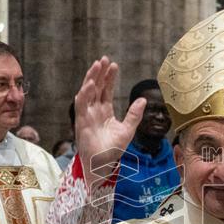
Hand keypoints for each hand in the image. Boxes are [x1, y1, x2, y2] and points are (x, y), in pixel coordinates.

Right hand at [74, 57, 146, 187]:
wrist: (103, 164)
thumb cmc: (112, 150)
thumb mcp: (127, 130)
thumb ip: (134, 115)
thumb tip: (142, 99)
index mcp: (104, 111)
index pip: (106, 90)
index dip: (109, 77)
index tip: (114, 65)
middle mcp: (94, 110)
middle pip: (96, 87)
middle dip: (99, 73)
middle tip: (104, 59)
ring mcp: (87, 115)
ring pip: (87, 92)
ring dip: (91, 78)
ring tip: (97, 65)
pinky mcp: (81, 121)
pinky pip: (81, 104)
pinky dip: (85, 93)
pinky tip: (91, 84)